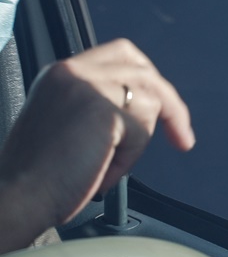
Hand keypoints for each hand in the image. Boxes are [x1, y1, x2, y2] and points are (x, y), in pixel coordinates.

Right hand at [0, 38, 194, 252]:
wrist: (15, 202)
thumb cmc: (37, 179)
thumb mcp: (66, 126)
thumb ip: (96, 106)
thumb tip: (142, 105)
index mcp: (61, 74)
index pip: (121, 55)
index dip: (148, 79)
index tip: (163, 108)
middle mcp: (73, 71)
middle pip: (144, 71)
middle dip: (168, 104)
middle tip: (181, 136)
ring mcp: (88, 84)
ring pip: (149, 102)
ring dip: (135, 144)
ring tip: (100, 168)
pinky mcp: (103, 105)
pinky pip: (143, 128)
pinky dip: (128, 157)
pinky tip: (100, 172)